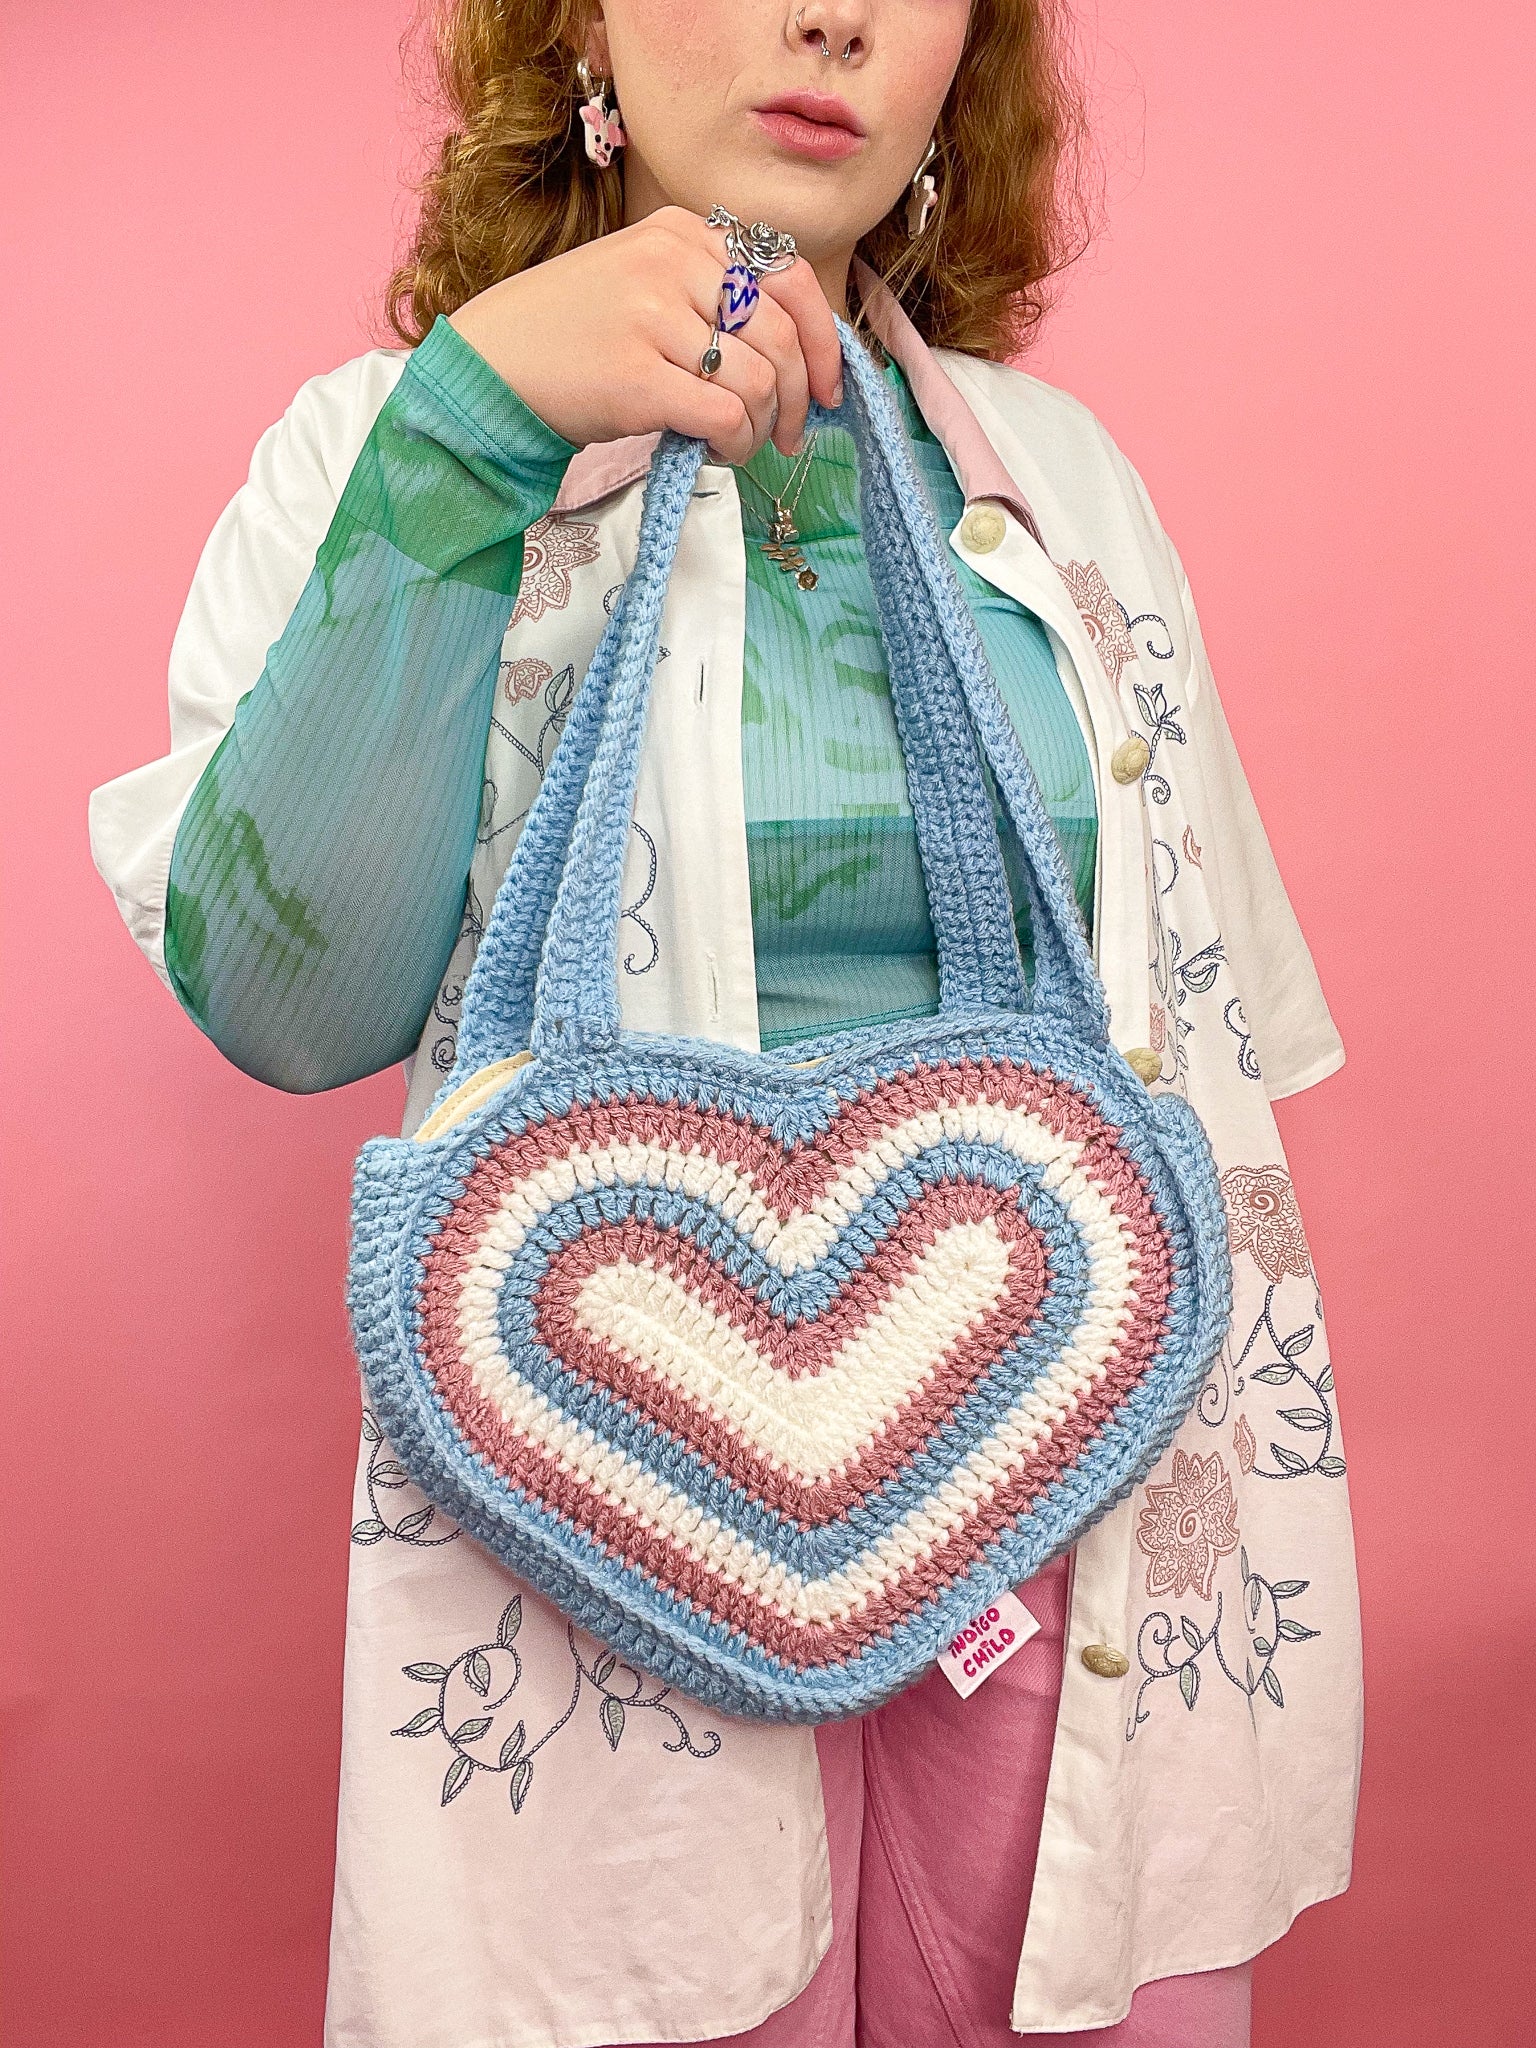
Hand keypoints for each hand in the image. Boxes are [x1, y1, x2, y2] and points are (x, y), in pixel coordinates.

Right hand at [447, 205, 843, 463]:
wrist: (493, 362)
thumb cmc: (574, 333)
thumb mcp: (644, 282)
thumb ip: (710, 295)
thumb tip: (796, 352)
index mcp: (683, 233)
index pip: (789, 276)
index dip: (823, 339)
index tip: (828, 386)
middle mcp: (672, 264)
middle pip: (782, 335)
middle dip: (801, 397)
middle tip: (793, 435)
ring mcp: (653, 318)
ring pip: (760, 380)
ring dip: (764, 428)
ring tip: (743, 445)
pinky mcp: (638, 377)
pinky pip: (725, 415)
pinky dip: (737, 444)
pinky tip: (720, 452)